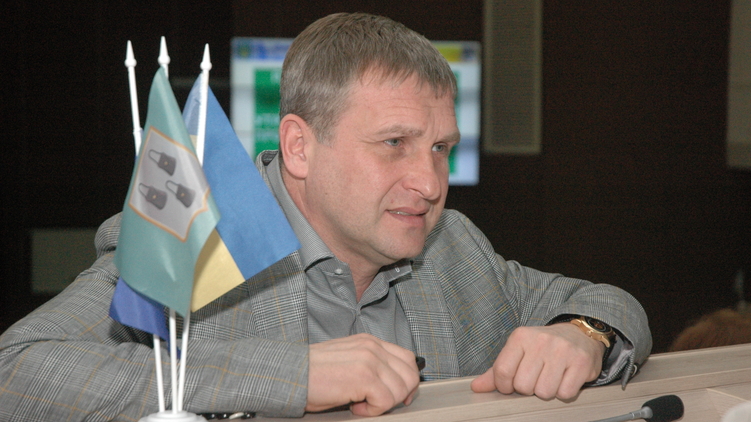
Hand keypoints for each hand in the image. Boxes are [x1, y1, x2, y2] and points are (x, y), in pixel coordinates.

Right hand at [306, 333, 420, 415]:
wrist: (290, 374)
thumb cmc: (312, 373)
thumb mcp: (348, 361)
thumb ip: (371, 365)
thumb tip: (392, 385)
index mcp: (370, 342)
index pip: (407, 358)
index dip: (408, 381)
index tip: (399, 396)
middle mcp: (372, 347)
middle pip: (410, 374)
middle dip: (402, 395)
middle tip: (380, 404)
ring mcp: (369, 360)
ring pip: (401, 389)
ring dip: (384, 404)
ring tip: (361, 404)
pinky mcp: (364, 376)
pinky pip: (386, 400)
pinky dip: (373, 410)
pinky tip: (355, 406)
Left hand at [470, 323, 604, 399]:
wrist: (580, 334)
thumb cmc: (544, 347)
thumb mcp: (519, 351)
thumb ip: (497, 370)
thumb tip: (476, 387)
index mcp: (520, 337)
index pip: (502, 371)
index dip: (505, 386)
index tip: (511, 385)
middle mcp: (541, 341)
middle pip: (523, 386)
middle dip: (528, 389)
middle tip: (536, 378)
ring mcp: (562, 351)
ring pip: (544, 392)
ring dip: (547, 391)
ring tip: (551, 377)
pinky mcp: (581, 362)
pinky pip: (565, 393)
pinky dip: (564, 392)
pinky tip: (565, 378)